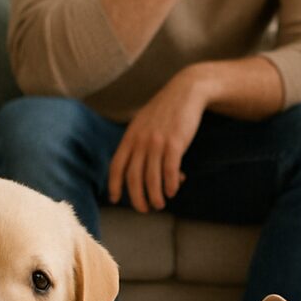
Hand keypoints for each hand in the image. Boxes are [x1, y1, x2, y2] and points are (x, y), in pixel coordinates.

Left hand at [107, 71, 206, 212]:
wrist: (186, 91)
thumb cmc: (166, 109)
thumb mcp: (143, 122)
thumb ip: (137, 141)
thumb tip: (138, 164)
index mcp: (130, 136)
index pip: (116, 165)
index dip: (114, 184)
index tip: (115, 199)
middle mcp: (141, 141)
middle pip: (133, 177)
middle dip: (137, 198)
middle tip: (144, 209)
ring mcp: (157, 142)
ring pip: (152, 178)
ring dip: (155, 196)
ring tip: (160, 204)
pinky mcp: (175, 143)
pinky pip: (170, 170)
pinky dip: (170, 184)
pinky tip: (173, 190)